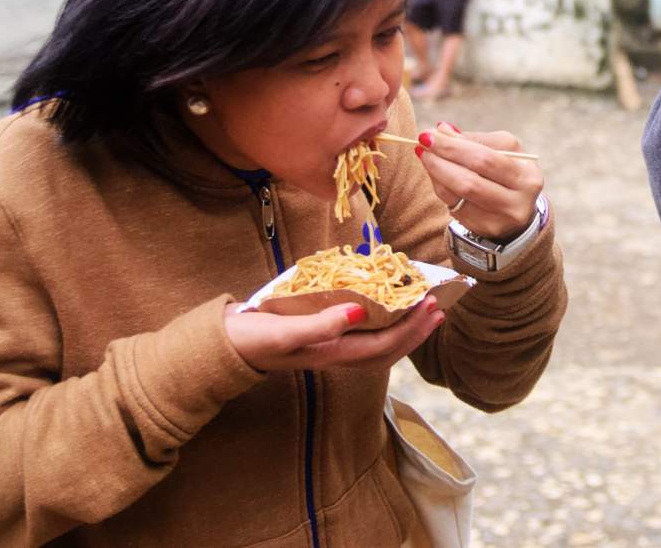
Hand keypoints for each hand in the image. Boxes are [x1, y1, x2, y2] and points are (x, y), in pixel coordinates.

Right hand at [223, 298, 443, 372]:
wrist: (222, 346)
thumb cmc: (251, 338)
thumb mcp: (284, 330)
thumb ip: (321, 324)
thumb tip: (361, 312)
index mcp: (331, 353)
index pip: (382, 344)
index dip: (410, 327)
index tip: (429, 305)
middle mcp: (335, 355)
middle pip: (387, 349)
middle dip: (416, 331)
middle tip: (438, 308)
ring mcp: (329, 350)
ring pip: (378, 346)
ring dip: (404, 331)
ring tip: (424, 313)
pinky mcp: (321, 340)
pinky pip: (364, 337)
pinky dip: (384, 326)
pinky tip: (389, 313)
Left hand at [416, 122, 542, 240]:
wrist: (518, 206)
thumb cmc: (508, 170)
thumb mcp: (504, 149)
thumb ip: (475, 139)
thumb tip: (442, 129)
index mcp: (527, 178)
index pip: (486, 160)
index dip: (454, 147)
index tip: (430, 133)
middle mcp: (515, 203)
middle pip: (469, 181)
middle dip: (440, 159)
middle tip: (421, 143)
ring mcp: (498, 221)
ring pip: (457, 195)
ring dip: (435, 172)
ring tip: (425, 154)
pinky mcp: (481, 229)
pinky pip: (452, 205)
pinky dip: (440, 185)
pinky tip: (434, 172)